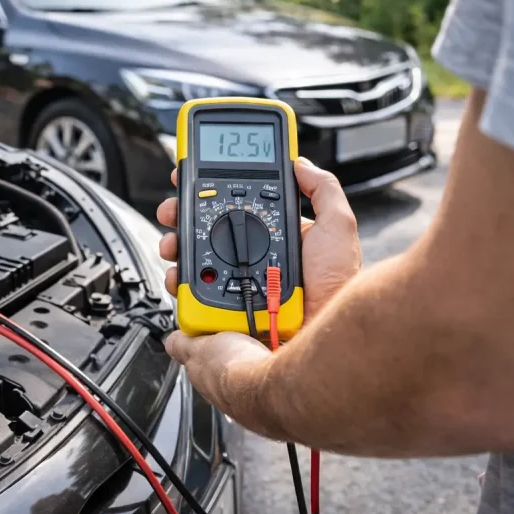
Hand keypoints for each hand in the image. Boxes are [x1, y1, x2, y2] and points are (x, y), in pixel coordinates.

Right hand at [156, 157, 361, 426]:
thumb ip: (322, 190)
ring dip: (175, 248)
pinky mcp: (215, 320)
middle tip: (174, 209)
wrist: (317, 350)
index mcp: (277, 247)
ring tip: (174, 243)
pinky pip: (186, 298)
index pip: (239, 213)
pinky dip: (176, 283)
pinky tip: (179, 275)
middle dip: (183, 217)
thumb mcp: (338, 229)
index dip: (215, 195)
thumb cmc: (335, 297)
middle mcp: (252, 270)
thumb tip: (299, 164)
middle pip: (206, 236)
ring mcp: (232, 295)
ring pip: (191, 265)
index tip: (195, 180)